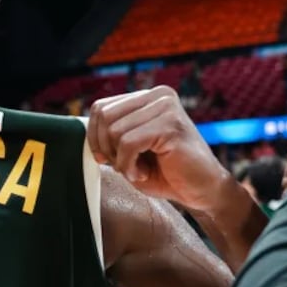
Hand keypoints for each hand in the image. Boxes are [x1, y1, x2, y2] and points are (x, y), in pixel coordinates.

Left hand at [89, 87, 229, 210]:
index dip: (94, 137)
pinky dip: (129, 165)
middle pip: (104, 116)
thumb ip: (110, 136)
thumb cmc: (165, 173)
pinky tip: (143, 173)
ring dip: (120, 160)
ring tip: (138, 170)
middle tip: (124, 166)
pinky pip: (128, 143)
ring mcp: (166, 107)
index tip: (106, 159)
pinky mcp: (171, 125)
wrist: (202, 191)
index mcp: (148, 97)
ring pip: (115, 131)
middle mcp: (159, 95)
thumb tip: (84, 131)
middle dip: (106, 148)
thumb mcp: (129, 151)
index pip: (100, 108)